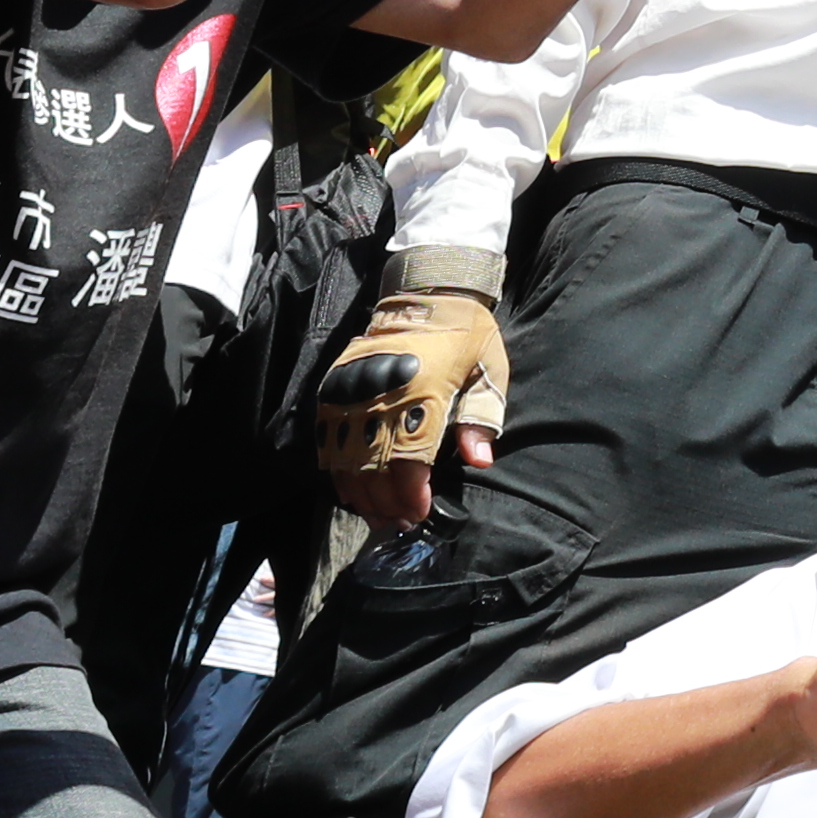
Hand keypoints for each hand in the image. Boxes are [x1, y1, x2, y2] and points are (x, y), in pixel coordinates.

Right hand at [314, 284, 514, 532]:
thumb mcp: (489, 371)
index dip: (410, 495)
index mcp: (423, 394)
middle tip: (397, 524)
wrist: (427, 293)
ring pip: (346, 458)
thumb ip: (482, 418)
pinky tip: (351, 488)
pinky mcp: (335, 387)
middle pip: (373, 467)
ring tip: (376, 515)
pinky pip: (327, 438)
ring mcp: (352, 392)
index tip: (417, 514)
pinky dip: (337, 467)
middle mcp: (382, 396)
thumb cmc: (466, 336)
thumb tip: (479, 462)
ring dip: (360, 493)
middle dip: (384, 503)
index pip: (408, 460)